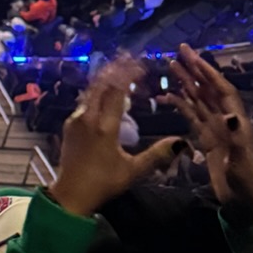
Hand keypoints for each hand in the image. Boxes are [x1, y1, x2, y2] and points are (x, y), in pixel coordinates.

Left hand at [51, 58, 184, 216]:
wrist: (71, 192)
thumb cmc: (104, 182)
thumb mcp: (133, 170)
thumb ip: (157, 154)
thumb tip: (182, 142)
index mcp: (104, 126)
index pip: (117, 91)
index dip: (128, 75)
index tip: (140, 65)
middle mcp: (88, 117)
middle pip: (101, 85)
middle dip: (115, 70)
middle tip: (129, 60)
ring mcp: (76, 119)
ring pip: (91, 92)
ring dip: (105, 79)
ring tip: (119, 71)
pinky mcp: (70, 124)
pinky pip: (85, 101)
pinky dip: (97, 92)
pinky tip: (105, 95)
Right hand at [170, 42, 252, 226]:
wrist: (242, 205)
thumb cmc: (246, 184)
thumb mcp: (242, 162)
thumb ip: (235, 137)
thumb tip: (229, 114)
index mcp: (237, 122)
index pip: (223, 91)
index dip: (209, 73)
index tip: (193, 57)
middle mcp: (225, 121)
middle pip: (209, 90)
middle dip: (196, 70)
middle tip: (180, 51)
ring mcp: (215, 129)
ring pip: (199, 100)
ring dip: (186, 83)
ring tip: (171, 66)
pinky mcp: (205, 140)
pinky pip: (191, 116)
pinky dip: (180, 104)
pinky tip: (168, 96)